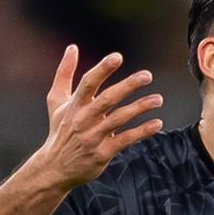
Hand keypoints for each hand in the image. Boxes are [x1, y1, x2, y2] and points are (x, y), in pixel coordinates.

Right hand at [37, 45, 163, 189]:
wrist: (55, 167)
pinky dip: (142, 132)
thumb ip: (64, 73)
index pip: (88, 83)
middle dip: (128, 86)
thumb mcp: (56, 101)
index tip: (118, 56)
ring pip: (119, 119)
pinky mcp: (102, 153)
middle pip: (107, 99)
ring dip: (140, 108)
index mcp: (74, 105)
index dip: (102, 69)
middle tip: (147, 76)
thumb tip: (72, 47)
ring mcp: (93, 137)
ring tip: (158, 99)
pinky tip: (157, 123)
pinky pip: (125, 140)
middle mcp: (83, 119)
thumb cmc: (60, 130)